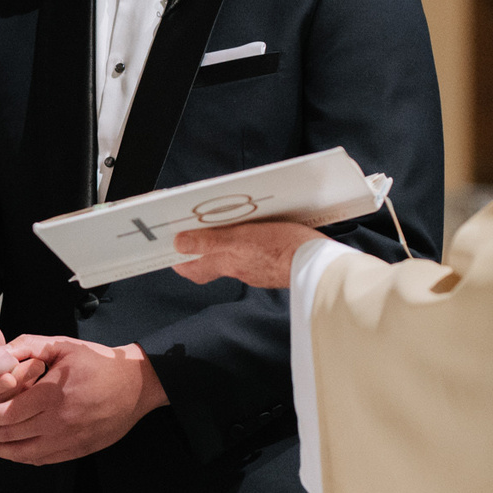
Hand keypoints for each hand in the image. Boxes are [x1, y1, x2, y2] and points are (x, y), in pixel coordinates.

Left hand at [0, 335, 167, 464]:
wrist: (136, 385)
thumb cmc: (98, 363)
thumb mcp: (62, 345)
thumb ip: (28, 346)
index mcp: (53, 395)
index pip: (7, 414)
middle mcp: (59, 423)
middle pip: (8, 435)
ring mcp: (67, 440)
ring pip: (21, 453)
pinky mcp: (75, 451)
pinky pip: (39, 459)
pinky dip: (16, 455)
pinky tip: (4, 447)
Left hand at [171, 222, 323, 288]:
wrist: (320, 264)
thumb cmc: (283, 250)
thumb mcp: (242, 237)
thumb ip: (210, 241)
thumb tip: (179, 243)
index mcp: (228, 264)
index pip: (195, 270)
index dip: (181, 261)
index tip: (172, 249)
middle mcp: (240, 269)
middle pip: (212, 263)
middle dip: (201, 250)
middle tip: (195, 232)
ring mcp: (258, 269)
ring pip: (234, 256)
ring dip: (227, 243)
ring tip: (227, 222)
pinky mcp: (276, 263)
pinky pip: (256, 253)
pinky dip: (251, 242)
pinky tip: (259, 228)